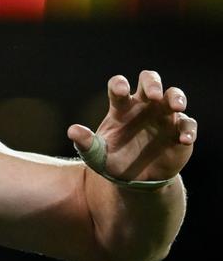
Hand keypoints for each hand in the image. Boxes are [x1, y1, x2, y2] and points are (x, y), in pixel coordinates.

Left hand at [68, 70, 195, 182]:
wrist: (135, 180)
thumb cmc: (114, 160)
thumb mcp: (97, 155)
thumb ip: (86, 143)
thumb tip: (72, 131)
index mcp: (121, 107)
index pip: (119, 87)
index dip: (120, 84)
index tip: (121, 89)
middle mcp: (143, 106)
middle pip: (149, 80)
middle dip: (152, 83)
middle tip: (153, 95)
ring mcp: (163, 117)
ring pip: (174, 96)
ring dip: (176, 98)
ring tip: (175, 106)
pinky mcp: (179, 132)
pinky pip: (188, 124)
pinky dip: (188, 129)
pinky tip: (183, 139)